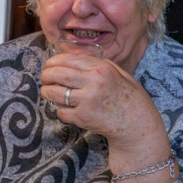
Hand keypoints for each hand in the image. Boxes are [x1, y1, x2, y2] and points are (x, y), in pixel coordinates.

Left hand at [40, 52, 170, 182]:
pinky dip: (61, 111)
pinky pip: (60, 111)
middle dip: (45, 76)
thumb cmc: (128, 98)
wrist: (137, 124)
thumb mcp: (118, 74)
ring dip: (47, 93)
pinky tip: (68, 110)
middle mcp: (94, 82)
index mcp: (102, 68)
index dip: (53, 62)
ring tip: (50, 93)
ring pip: (52, 93)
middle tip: (45, 80)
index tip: (49, 66)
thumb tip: (70, 58)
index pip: (67, 59)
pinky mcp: (82, 117)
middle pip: (55, 74)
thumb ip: (96, 65)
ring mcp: (87, 100)